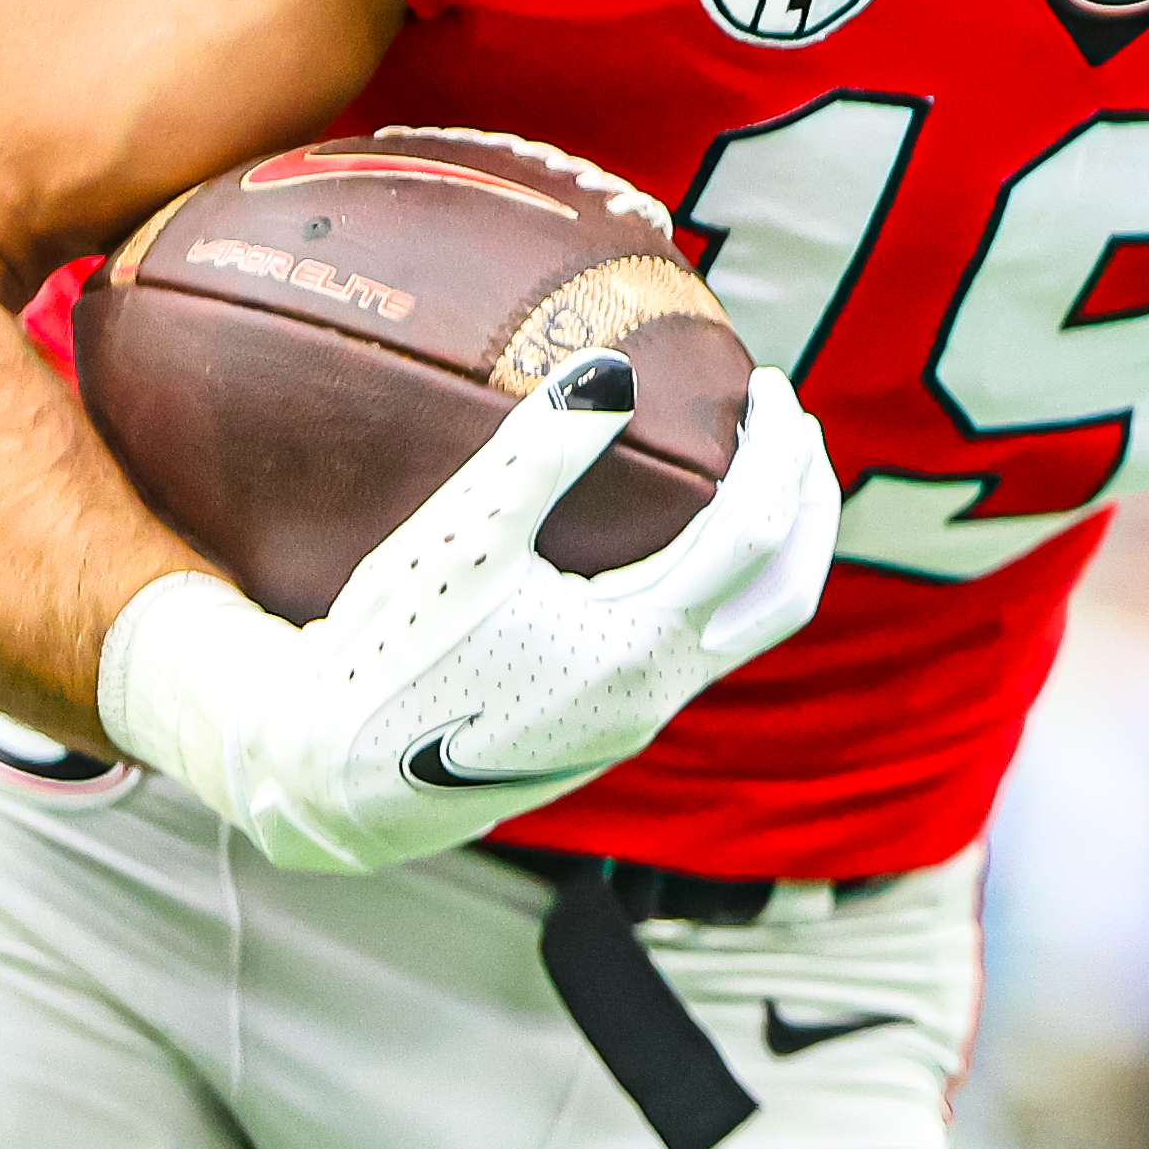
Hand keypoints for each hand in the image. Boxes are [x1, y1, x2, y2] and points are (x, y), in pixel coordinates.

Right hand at [96, 364, 838, 872]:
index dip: (776, 449)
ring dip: (776, 550)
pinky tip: (681, 541)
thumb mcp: (459, 540)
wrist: (336, 781)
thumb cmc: (390, 654)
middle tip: (795, 425)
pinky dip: (724, 584)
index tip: (765, 384)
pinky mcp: (606, 728)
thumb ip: (540, 453)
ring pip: (750, 631)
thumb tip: (611, 368)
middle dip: (812, 503)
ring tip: (760, 477)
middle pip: (788, 594)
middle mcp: (656, 693)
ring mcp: (635, 719)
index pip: (754, 532)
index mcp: (637, 648)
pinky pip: (700, 647)